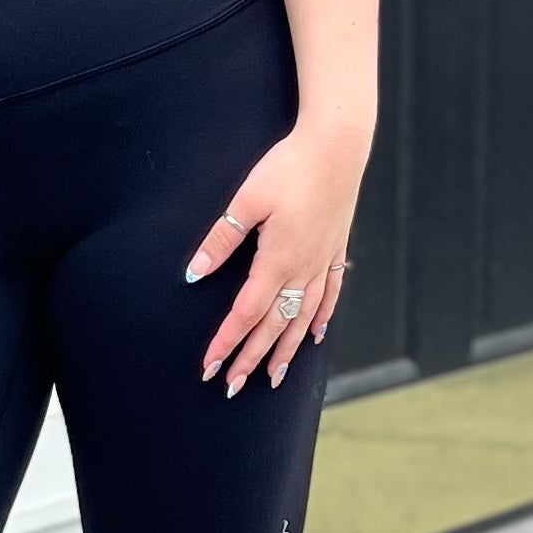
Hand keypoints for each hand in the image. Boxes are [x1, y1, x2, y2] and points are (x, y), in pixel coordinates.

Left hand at [187, 121, 365, 393]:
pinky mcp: (335, 250)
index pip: (246, 313)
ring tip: (274, 377)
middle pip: (273, 325)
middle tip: (233, 386)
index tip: (209, 366)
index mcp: (277, 260)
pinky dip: (321, 318)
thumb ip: (221, 239)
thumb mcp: (247, 200)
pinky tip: (316, 335)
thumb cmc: (290, 167)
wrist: (338, 146)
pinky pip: (329, 295)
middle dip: (251, 358)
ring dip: (286, 349)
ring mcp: (322, 262)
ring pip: (303, 318)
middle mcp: (302, 269)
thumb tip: (195, 272)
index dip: (227, 342)